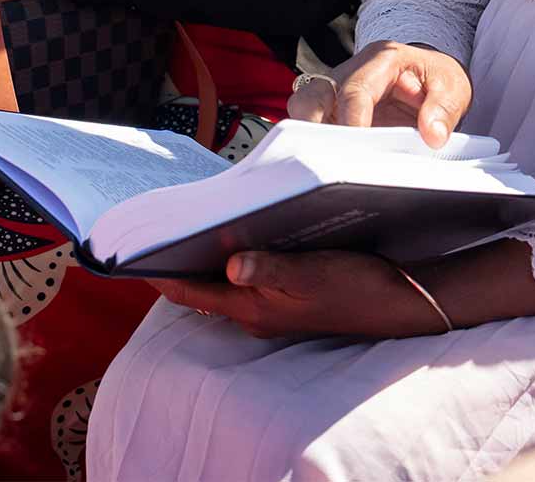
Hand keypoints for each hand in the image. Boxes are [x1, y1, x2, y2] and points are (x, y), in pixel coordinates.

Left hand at [148, 249, 449, 339]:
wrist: (399, 303)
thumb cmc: (357, 288)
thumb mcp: (312, 274)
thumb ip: (270, 269)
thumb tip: (229, 262)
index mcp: (253, 308)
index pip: (191, 293)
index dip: (161, 272)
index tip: (135, 248)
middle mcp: (256, 311)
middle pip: (203, 287)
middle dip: (181, 258)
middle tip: (161, 225)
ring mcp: (272, 306)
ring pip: (225, 281)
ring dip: (208, 256)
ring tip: (192, 223)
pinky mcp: (290, 296)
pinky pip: (249, 277)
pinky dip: (237, 257)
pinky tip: (243, 232)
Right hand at [287, 41, 470, 149]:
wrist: (431, 79)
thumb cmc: (437, 79)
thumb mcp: (453, 88)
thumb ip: (444, 109)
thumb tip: (433, 134)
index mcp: (381, 59)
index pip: (354, 90)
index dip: (352, 121)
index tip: (356, 149)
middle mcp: (350, 71)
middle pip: (310, 95)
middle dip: (312, 127)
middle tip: (329, 158)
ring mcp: (336, 91)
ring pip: (302, 110)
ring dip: (309, 137)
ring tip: (329, 163)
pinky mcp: (332, 111)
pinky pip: (311, 126)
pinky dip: (315, 144)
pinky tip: (332, 163)